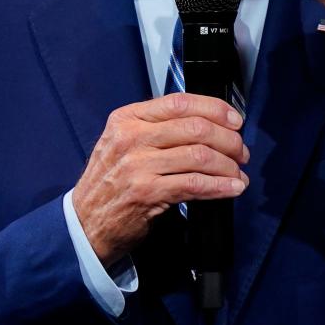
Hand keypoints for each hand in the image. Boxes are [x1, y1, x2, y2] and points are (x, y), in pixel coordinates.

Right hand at [71, 93, 249, 264]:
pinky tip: (232, 188)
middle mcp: (132, 137)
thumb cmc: (109, 182)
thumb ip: (156, 128)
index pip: (179, 102)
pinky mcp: (147, 193)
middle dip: (228, 139)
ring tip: (238, 172)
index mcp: (127, 118)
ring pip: (199, 155)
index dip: (214, 108)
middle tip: (240, 151)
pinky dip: (220, 186)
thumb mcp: (122, 142)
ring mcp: (138, 165)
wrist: (85, 222)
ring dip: (228, 165)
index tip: (234, 119)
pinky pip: (195, 184)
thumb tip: (206, 123)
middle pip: (195, 128)